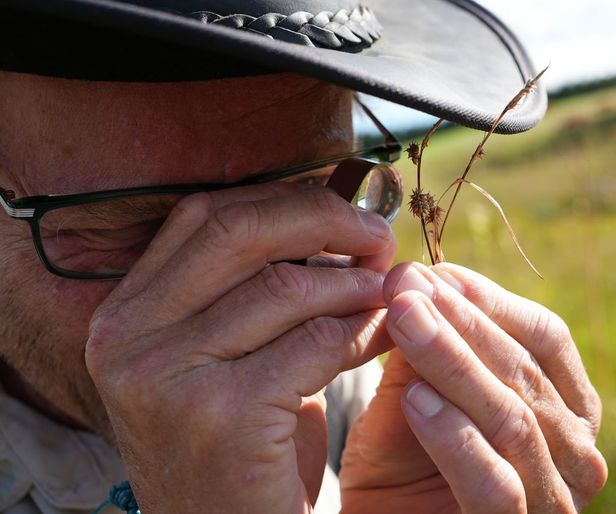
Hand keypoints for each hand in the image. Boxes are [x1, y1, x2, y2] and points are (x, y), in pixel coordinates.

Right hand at [85, 183, 395, 512]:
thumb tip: (336, 219)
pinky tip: (388, 334)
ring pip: (287, 286)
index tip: (342, 211)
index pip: (204, 216)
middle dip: (324, 221)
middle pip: (240, 231)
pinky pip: (315, 342)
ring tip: (390, 292)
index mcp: (125, 312)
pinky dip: (364, 330)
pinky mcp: (222, 416)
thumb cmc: (239, 444)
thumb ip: (257, 288)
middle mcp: (127, 337)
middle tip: (378, 238)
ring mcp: (166, 377)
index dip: (283, 201)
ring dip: (355, 283)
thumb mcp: (227, 355)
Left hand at [340, 262, 606, 512]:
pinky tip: (414, 399)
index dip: (489, 299)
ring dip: (453, 362)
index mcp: (568, 409)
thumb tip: (417, 280)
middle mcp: (577, 455)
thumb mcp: (416, 395)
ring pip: (512, 419)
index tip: (433, 272)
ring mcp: (555, 502)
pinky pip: (495, 484)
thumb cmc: (405, 466)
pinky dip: (455, 437)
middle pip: (525, 371)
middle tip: (407, 285)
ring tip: (405, 320)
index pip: (545, 336)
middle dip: (461, 321)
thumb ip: (425, 349)